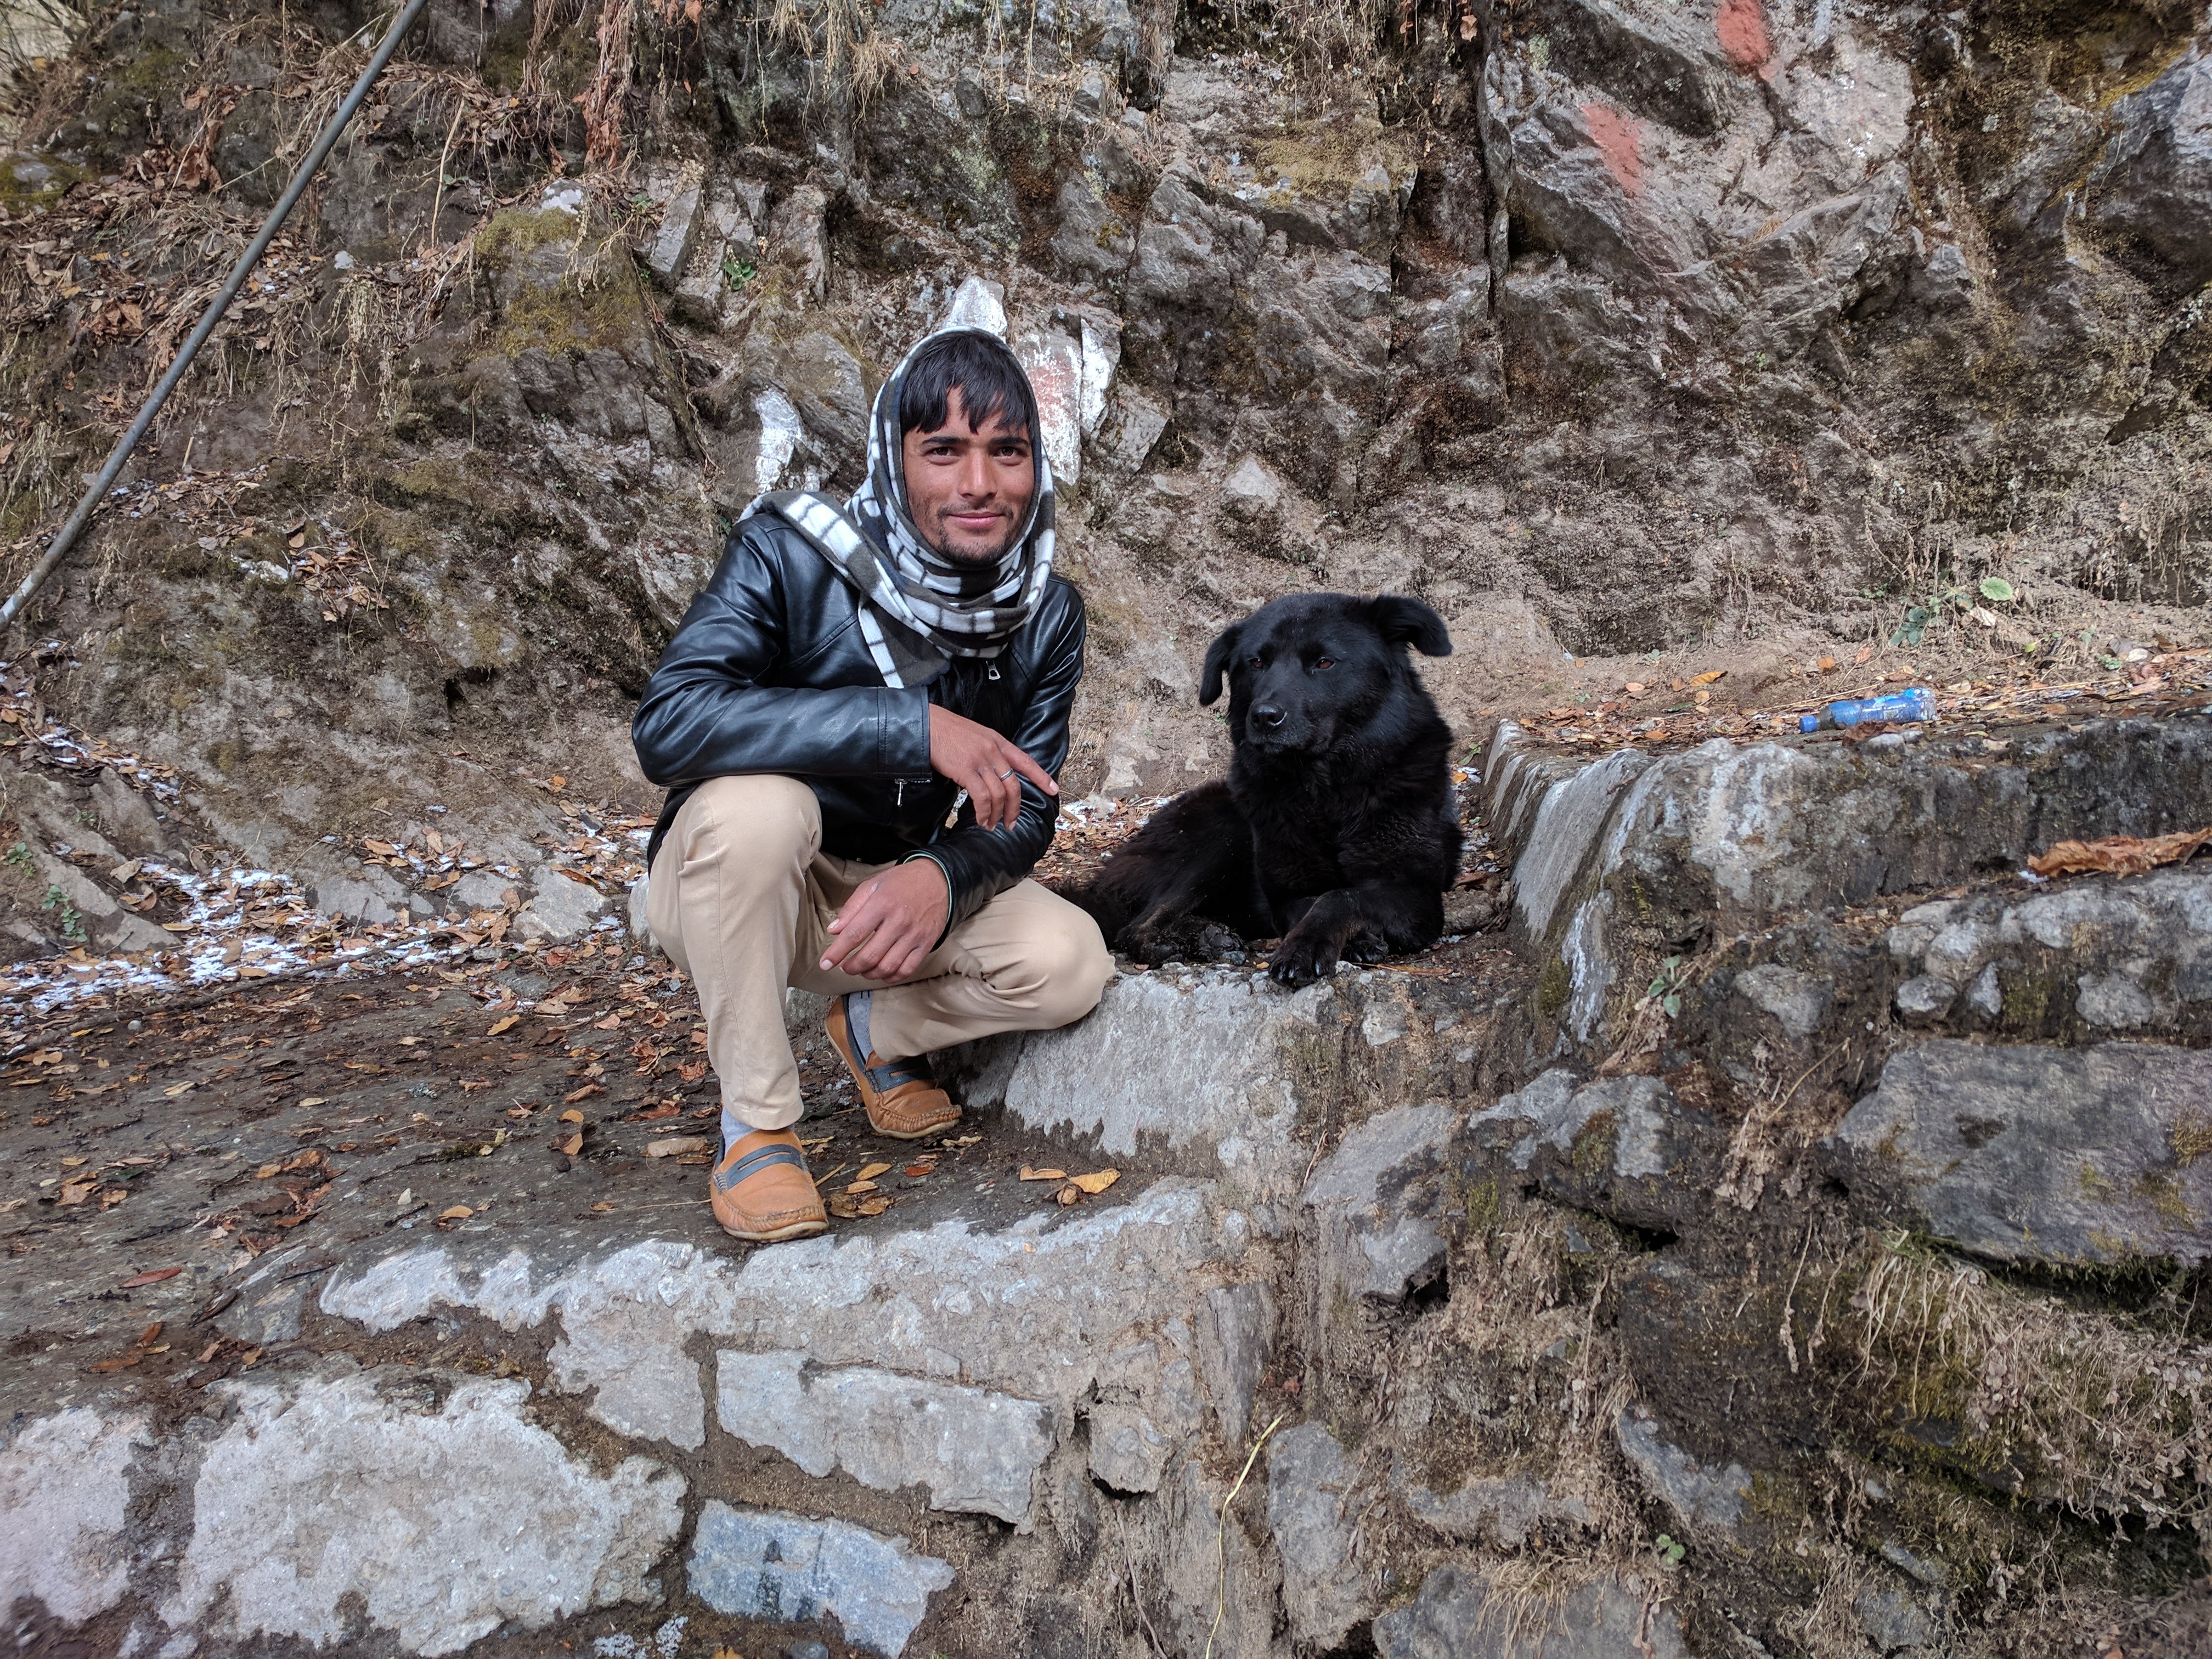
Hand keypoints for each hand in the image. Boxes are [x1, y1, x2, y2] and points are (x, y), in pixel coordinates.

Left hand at [822, 859, 948, 982]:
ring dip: (869, 974)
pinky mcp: (925, 944)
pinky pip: (906, 969)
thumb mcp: (872, 886)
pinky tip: (881, 972)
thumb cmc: (901, 882)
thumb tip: (833, 930)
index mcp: (882, 904)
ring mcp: (914, 935)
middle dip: (851, 967)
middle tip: (844, 967)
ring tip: (861, 969)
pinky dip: (891, 977)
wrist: (937, 879)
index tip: (825, 964)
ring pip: (887, 966)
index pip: (854, 934)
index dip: (837, 952)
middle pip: (870, 955)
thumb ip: (851, 908)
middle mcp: (898, 922)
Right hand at [927, 705, 1056, 831]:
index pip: (1026, 761)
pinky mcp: (966, 770)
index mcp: (998, 742)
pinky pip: (982, 797)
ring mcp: (981, 760)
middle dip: (1014, 809)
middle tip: (1011, 824)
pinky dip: (984, 812)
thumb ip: (989, 753)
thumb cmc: (947, 732)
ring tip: (992, 825)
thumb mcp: (976, 736)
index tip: (1053, 790)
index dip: (1041, 777)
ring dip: (997, 815)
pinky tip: (981, 819)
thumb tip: (993, 774)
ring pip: (999, 794)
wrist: (927, 725)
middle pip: (1014, 785)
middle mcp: (993, 751)